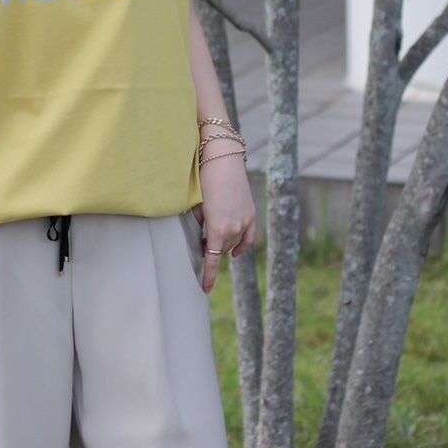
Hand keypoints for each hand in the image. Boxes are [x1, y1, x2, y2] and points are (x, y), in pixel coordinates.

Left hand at [194, 153, 256, 293]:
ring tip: (210, 237)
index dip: (209, 276)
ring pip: (234, 243)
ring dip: (223, 244)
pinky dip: (242, 246)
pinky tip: (235, 252)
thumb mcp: (196, 206)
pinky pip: (249, 237)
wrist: (223, 158)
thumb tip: (199, 238)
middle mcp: (234, 228)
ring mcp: (245, 221)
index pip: (213, 260)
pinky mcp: (251, 213)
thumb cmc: (204, 179)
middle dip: (211, 251)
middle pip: (222, 250)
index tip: (205, 289)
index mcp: (218, 229)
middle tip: (200, 246)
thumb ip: (198, 225)